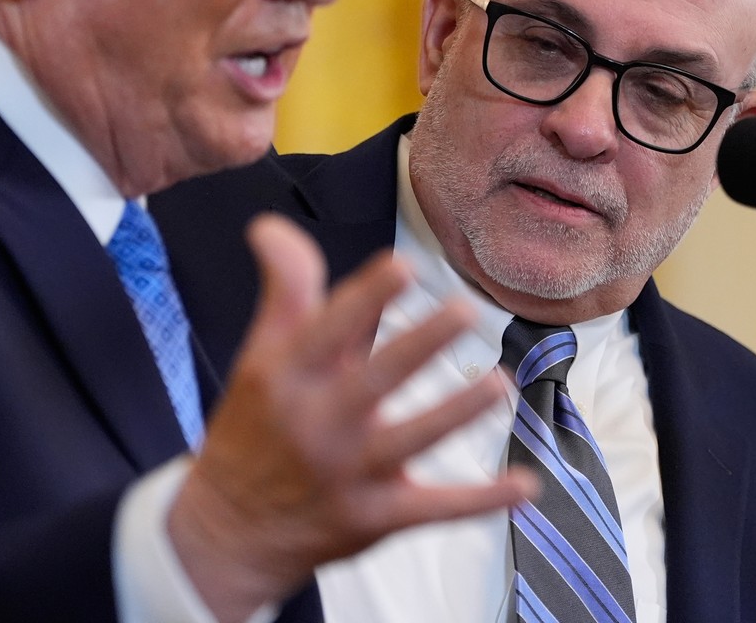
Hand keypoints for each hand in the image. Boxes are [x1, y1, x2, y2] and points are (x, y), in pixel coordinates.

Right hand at [168, 214, 534, 622]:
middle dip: (421, 343)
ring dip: (457, 413)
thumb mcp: (261, 356)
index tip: (403, 267)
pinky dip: (483, 501)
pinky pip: (435, 508)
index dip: (365, 298)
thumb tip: (270, 224)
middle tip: (466, 308)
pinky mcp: (374, 517)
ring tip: (500, 384)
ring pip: (411, 441)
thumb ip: (284, 290)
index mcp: (287, 376)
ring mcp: (348, 474)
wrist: (229, 531)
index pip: (327, 329)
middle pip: (375, 379)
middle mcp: (317, 423)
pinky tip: (526, 485)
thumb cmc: (256, 426)